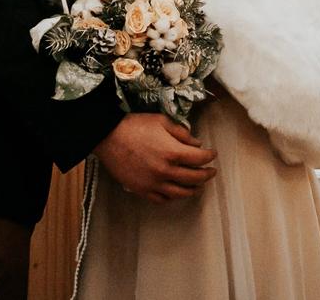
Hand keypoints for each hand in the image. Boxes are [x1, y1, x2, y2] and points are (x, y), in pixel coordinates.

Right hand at [93, 113, 216, 203]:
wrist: (107, 136)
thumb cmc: (134, 125)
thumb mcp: (161, 121)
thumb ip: (181, 132)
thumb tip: (196, 143)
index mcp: (172, 152)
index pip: (200, 159)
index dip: (210, 156)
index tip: (212, 154)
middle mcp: (166, 171)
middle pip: (194, 178)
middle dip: (206, 175)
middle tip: (211, 171)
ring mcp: (154, 183)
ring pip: (181, 193)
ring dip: (193, 189)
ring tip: (198, 185)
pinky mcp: (142, 190)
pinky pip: (162, 199)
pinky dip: (173, 197)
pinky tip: (176, 192)